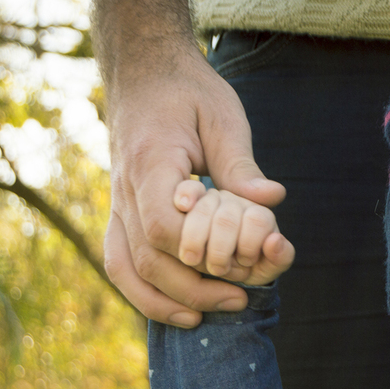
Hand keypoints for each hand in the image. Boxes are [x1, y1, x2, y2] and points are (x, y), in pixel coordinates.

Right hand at [103, 45, 286, 325]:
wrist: (143, 71)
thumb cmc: (188, 91)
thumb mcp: (223, 117)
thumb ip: (242, 164)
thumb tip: (273, 200)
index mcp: (151, 164)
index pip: (164, 227)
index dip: (199, 254)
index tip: (239, 269)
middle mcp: (124, 189)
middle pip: (149, 259)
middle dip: (195, 289)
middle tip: (241, 299)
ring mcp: (116, 204)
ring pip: (127, 269)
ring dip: (166, 300)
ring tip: (208, 316)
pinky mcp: (119, 212)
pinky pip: (120, 262)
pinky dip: (143, 292)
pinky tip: (179, 309)